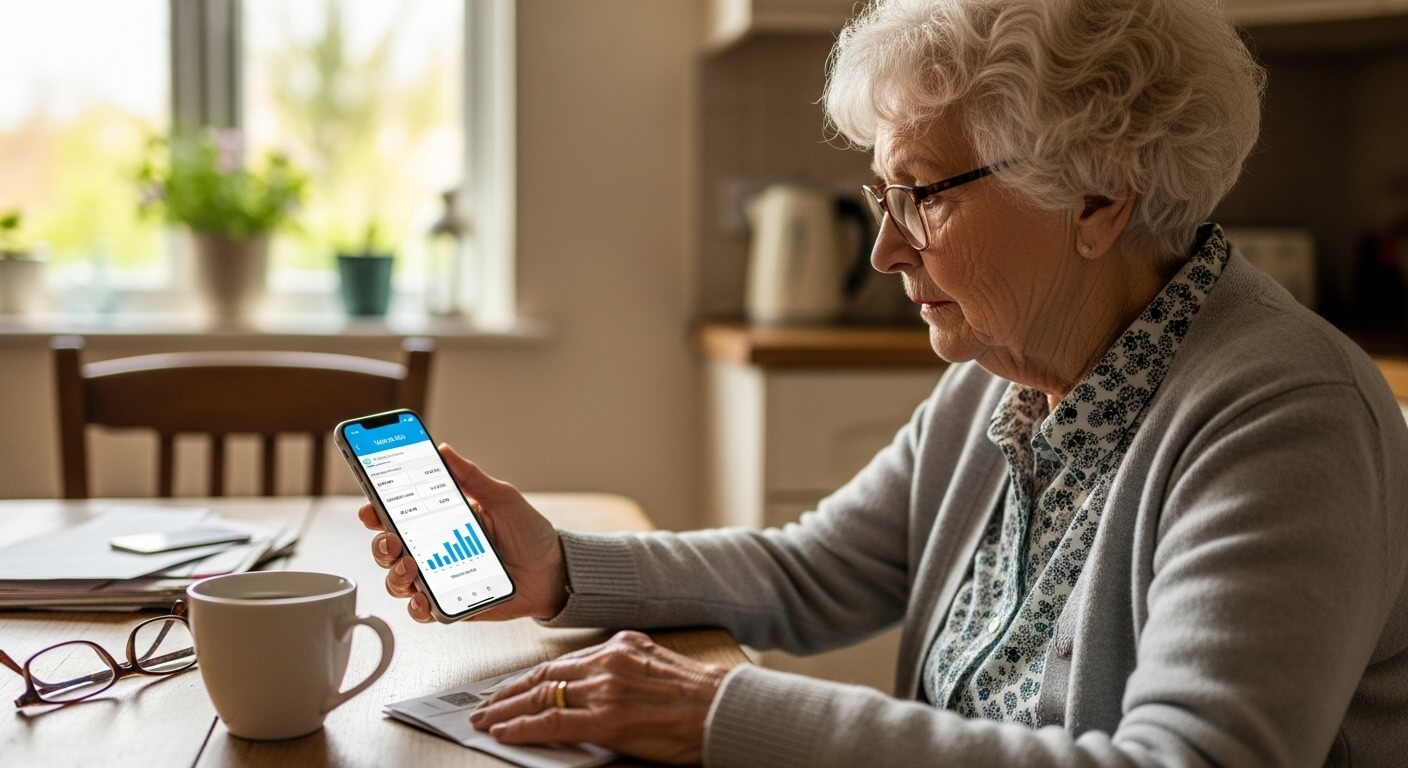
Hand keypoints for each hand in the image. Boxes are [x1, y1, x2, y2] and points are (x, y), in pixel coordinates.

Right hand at [358, 444, 568, 622]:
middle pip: (390, 550)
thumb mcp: (502, 498)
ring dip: (395, 575)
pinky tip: (423, 598)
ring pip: (399, 581)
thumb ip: (472, 478)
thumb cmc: (529, 533)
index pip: (400, 515)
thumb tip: (444, 450)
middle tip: (392, 540)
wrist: (554, 571)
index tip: (370, 507)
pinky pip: (423, 610)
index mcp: (442, 520)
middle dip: (381, 545)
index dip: (377, 511)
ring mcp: (441, 578)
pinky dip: (417, 606)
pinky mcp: (451, 604)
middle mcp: (435, 550)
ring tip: (411, 568)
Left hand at [469, 631, 726, 764]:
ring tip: (484, 720)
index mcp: (620, 645)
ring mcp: (606, 689)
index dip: (529, 678)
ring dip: (506, 709)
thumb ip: (622, 669)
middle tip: (482, 705)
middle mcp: (609, 661)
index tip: (509, 688)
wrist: (725, 710)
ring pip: (541, 696)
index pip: (561, 662)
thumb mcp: (656, 665)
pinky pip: (553, 723)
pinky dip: (523, 727)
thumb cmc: (699, 696)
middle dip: (507, 692)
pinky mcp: (608, 719)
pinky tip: (505, 731)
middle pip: (544, 676)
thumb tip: (591, 685)